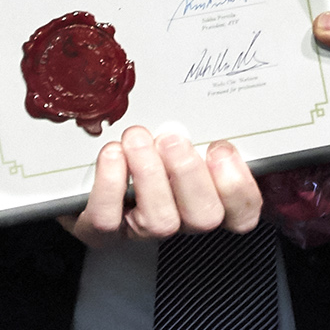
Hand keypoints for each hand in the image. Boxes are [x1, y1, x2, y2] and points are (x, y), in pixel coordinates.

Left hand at [61, 123, 265, 245]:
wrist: (87, 173)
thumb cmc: (143, 147)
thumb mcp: (175, 134)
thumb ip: (195, 127)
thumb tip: (200, 97)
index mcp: (207, 199)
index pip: (242, 213)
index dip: (237, 186)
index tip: (219, 149)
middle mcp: (180, 220)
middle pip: (204, 217)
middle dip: (188, 172)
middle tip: (171, 138)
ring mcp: (141, 230)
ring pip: (160, 220)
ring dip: (149, 173)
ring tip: (137, 138)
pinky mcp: (101, 231)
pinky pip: (108, 220)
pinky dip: (110, 184)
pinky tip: (112, 155)